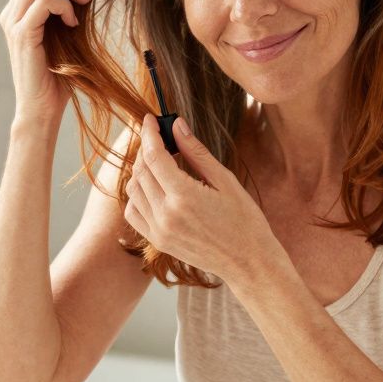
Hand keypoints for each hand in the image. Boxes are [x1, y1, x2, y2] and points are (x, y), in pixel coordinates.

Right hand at [0, 0, 93, 121]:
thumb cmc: (57, 77)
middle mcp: (11, 13)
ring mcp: (13, 23)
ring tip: (84, 1)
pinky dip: (64, 6)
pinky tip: (74, 23)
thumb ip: (66, 10)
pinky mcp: (22, 34)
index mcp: (18, 11)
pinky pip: (44, 2)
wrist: (41, 109)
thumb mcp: (64, 36)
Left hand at [122, 113, 280, 284]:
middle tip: (159, 137)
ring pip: (133, 189)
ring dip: (141, 170)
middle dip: (147, 148)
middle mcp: (165, 215)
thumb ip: (196, 152)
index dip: (149, 133)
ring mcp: (159, 231)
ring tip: (160, 162)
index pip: (153, 155)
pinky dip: (138, 194)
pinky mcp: (158, 242)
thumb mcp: (224, 180)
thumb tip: (176, 125)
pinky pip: (133, 211)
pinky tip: (154, 187)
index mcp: (184, 196)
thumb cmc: (244, 220)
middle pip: (141, 170)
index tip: (150, 119)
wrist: (249, 262)